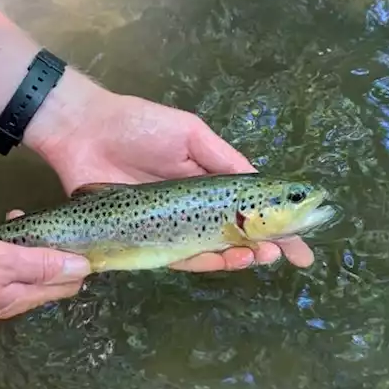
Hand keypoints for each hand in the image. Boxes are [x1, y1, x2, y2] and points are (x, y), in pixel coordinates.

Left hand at [26, 75, 313, 272]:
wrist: (86, 132)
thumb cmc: (138, 126)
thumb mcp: (190, 134)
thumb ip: (223, 160)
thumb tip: (259, 182)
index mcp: (209, 182)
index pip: (250, 210)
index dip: (280, 230)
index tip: (302, 247)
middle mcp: (193, 208)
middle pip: (235, 237)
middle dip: (262, 249)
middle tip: (278, 254)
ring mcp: (170, 226)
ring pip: (211, 252)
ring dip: (236, 259)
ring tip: (256, 257)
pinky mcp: (144, 239)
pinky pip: (177, 257)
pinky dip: (202, 262)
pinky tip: (222, 260)